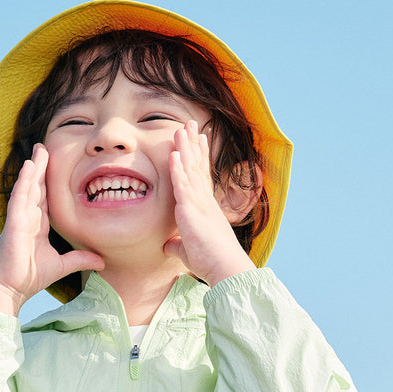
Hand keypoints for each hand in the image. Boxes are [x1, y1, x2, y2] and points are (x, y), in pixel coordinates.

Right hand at [0, 145, 104, 313]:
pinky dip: (25, 181)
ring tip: (40, 149)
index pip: (45, 198)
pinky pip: (20, 196)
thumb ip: (81, 259)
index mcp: (38, 225)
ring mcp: (20, 218)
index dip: (49, 181)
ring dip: (34, 168)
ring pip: (29, 187)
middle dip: (42, 167)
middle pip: (37, 187)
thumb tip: (102, 262)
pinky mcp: (14, 222)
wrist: (11, 287)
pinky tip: (30, 167)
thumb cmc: (30, 277)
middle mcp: (29, 218)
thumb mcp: (62, 265)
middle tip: (45, 146)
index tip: (56, 164)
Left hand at [164, 121, 254, 284]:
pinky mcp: (192, 211)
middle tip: (190, 124)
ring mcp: (199, 204)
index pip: (201, 177)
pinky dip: (179, 168)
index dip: (199, 157)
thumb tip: (168, 247)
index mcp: (204, 208)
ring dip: (185, 148)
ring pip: (191, 170)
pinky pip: (183, 185)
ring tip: (181, 128)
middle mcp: (204, 201)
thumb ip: (177, 246)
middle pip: (197, 166)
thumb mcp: (188, 252)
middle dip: (192, 144)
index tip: (198, 140)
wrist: (224, 267)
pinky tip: (175, 153)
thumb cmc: (210, 262)